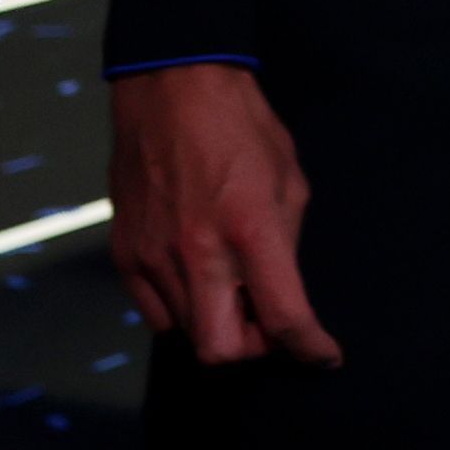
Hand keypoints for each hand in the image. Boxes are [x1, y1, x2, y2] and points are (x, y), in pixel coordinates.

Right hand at [110, 62, 338, 366]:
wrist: (172, 92)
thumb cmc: (243, 129)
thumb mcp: (289, 181)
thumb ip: (286, 244)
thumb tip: (284, 292)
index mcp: (250, 231)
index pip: (282, 317)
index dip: (309, 349)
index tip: (324, 357)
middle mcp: (197, 253)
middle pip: (220, 351)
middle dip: (252, 351)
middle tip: (270, 326)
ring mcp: (153, 257)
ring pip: (187, 334)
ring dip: (218, 326)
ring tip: (237, 292)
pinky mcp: (125, 254)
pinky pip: (155, 313)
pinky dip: (184, 312)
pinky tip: (202, 283)